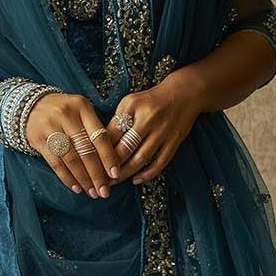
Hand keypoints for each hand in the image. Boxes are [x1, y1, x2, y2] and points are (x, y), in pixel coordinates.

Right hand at [23, 92, 121, 196]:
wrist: (29, 106)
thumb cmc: (64, 111)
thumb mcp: (81, 110)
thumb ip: (94, 128)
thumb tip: (112, 160)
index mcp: (82, 107)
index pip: (99, 136)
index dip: (109, 157)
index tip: (116, 174)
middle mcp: (67, 116)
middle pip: (86, 151)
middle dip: (97, 175)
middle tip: (104, 191)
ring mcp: (51, 128)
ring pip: (72, 160)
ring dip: (84, 179)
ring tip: (93, 192)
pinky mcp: (39, 140)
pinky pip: (56, 163)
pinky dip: (67, 178)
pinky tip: (77, 188)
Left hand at [105, 64, 204, 184]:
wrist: (184, 93)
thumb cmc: (151, 100)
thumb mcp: (130, 102)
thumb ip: (116, 120)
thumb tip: (100, 145)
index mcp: (133, 106)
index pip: (112, 133)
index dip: (100, 150)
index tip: (91, 163)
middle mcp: (148, 118)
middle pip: (125, 148)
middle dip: (110, 166)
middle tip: (99, 178)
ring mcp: (163, 131)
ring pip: (140, 159)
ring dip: (125, 173)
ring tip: (113, 182)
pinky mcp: (174, 141)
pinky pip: (159, 162)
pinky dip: (147, 174)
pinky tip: (136, 180)